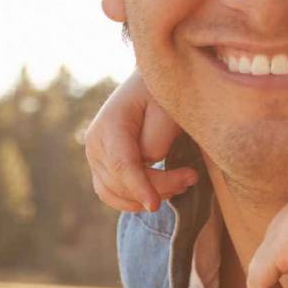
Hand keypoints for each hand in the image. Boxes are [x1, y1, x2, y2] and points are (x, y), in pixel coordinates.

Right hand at [84, 71, 194, 212]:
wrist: (149, 82)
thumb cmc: (163, 92)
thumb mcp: (167, 107)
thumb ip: (157, 138)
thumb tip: (149, 162)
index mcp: (109, 124)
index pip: (122, 164)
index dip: (139, 186)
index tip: (154, 205)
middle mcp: (95, 143)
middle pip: (120, 182)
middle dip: (158, 187)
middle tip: (192, 177)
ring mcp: (95, 156)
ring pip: (114, 193)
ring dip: (146, 196)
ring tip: (181, 184)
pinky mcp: (103, 165)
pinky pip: (112, 193)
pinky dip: (134, 199)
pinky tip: (162, 193)